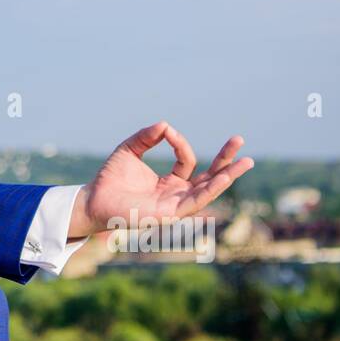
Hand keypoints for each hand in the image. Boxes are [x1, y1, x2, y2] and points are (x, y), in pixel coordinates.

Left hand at [70, 121, 253, 237]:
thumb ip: (146, 137)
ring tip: (245, 162)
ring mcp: (175, 206)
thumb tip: (165, 125)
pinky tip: (224, 177)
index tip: (168, 132)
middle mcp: (176, 195)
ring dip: (227, 176)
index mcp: (169, 183)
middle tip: (240, 140)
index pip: (187, 162)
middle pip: (208, 178)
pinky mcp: (170, 215)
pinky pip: (195, 202)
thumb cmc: (110, 178)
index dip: (181, 144)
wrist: (94, 199)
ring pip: (208, 191)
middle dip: (225, 161)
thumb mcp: (129, 150)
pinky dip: (211, 189)